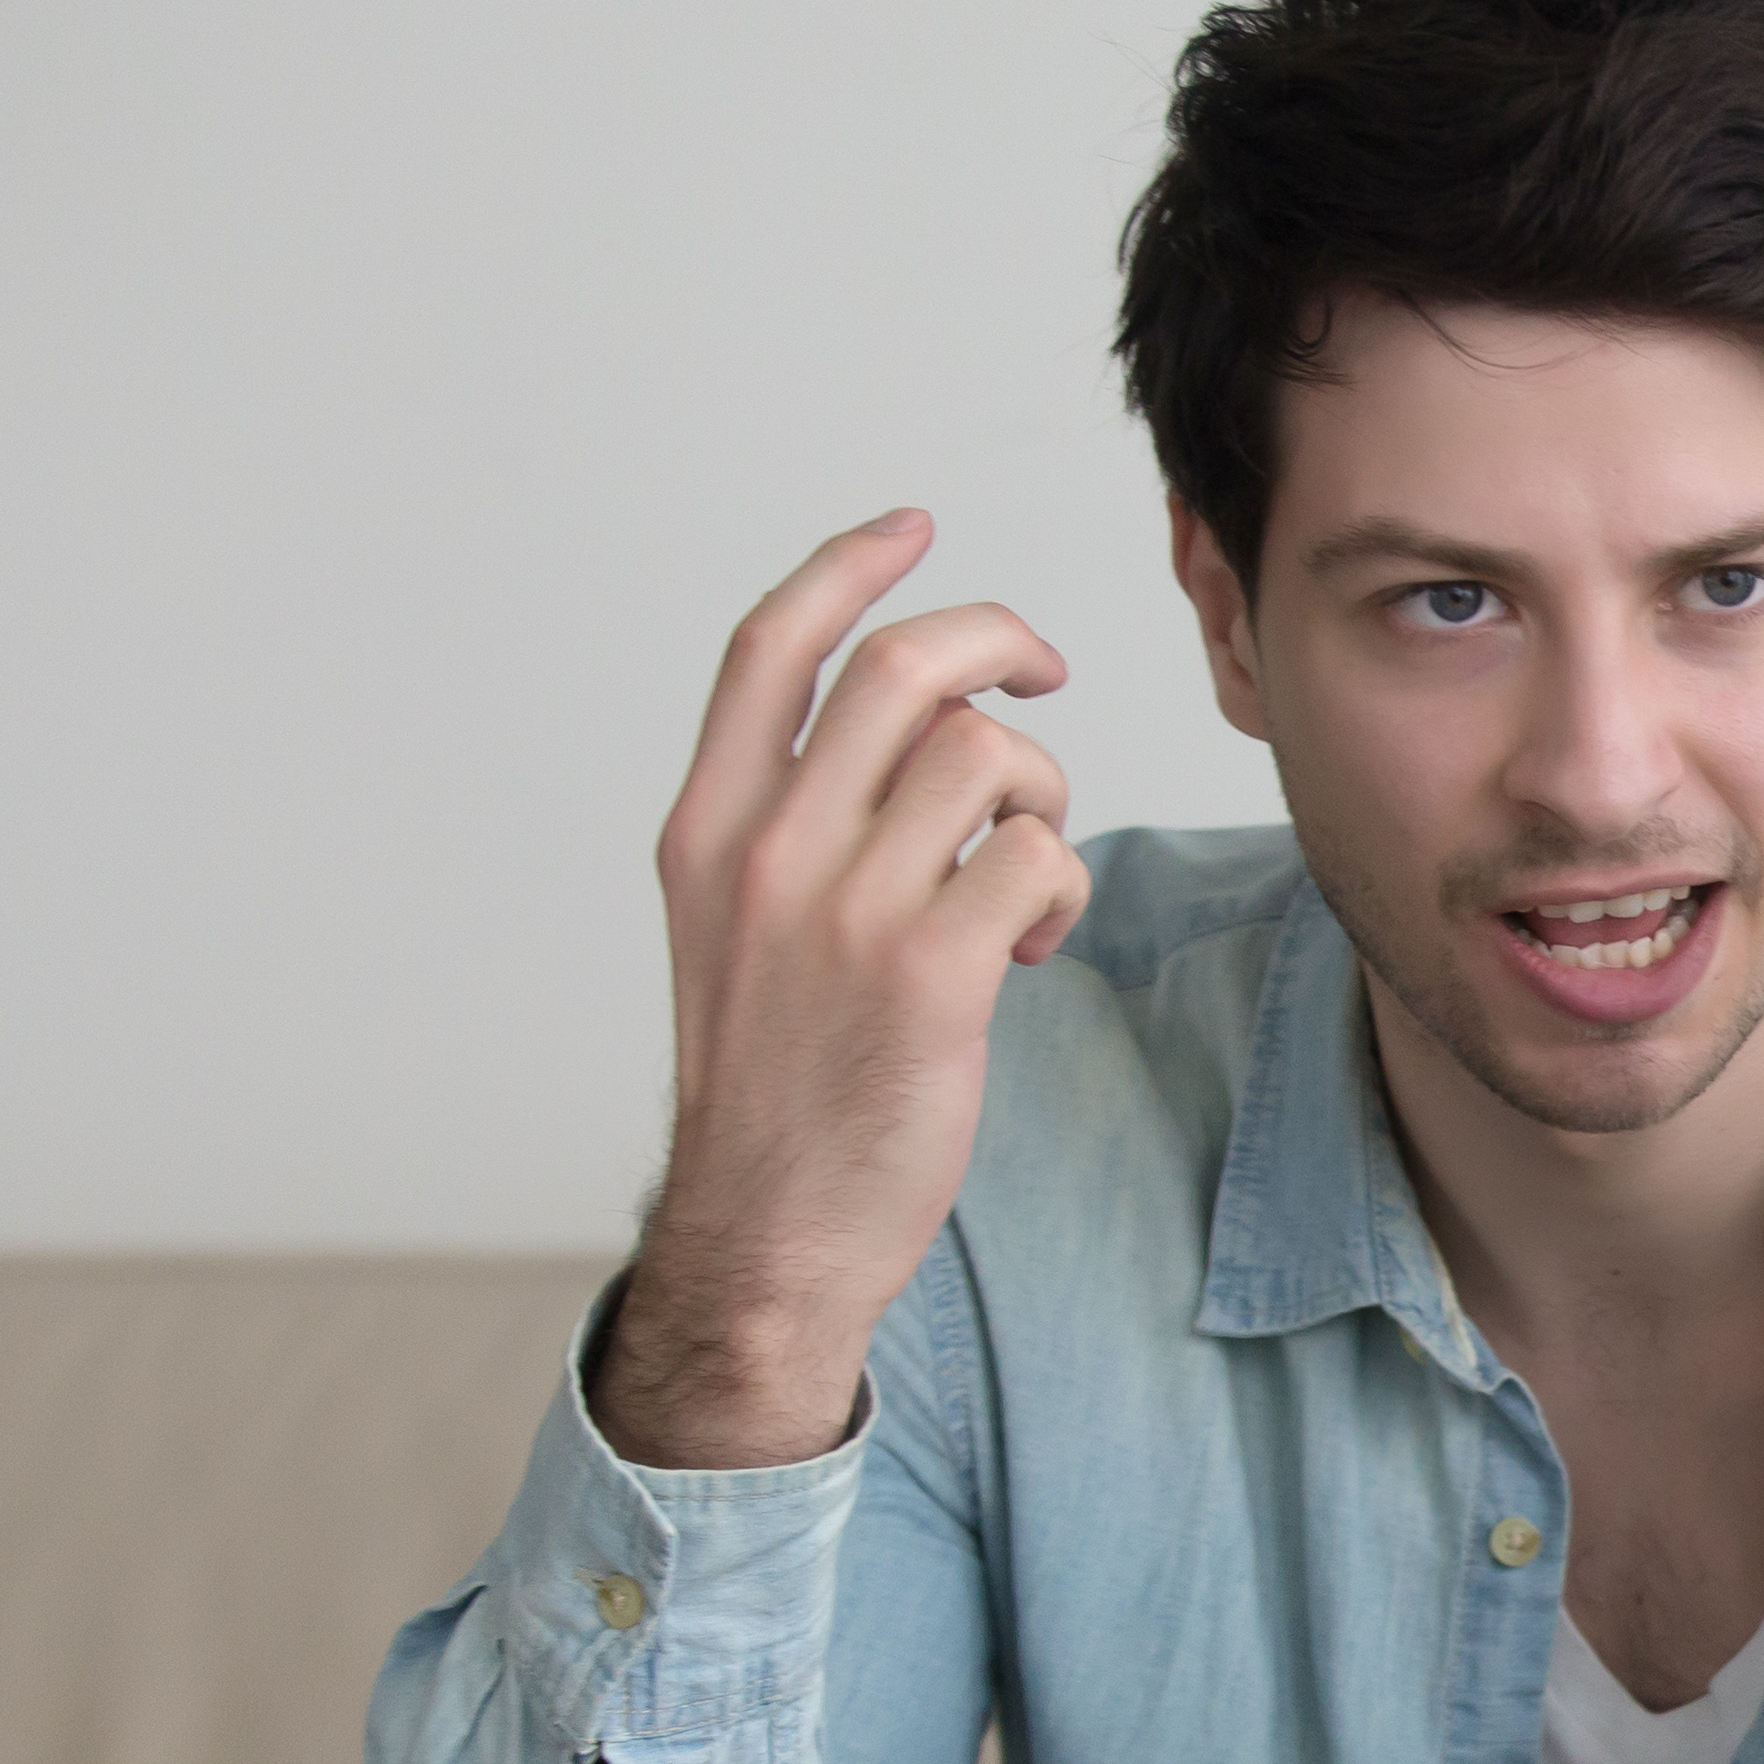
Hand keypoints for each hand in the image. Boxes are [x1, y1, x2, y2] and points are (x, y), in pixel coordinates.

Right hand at [593, 512, 1091, 1471]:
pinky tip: (1032, 943)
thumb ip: (789, 828)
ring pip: (988, 758)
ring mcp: (844, 908)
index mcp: (705, 828)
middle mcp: (765, 850)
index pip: (770, 645)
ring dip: (1041, 799)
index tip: (916, 527)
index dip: (851, 565)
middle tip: (1045, 676)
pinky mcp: (930, 974)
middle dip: (1001, 645)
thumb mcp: (734, 935)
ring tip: (1022, 877)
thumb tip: (904, 732)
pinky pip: (1039, 858)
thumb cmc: (777, 1088)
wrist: (769, 1236)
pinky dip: (1059, 887)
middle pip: (903, 668)